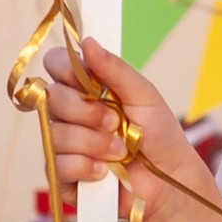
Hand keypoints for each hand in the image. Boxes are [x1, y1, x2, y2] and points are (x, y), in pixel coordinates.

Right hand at [39, 41, 215, 221]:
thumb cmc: (158, 134)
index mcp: (85, 88)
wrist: (169, 179)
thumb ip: (115, 69)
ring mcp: (63, 144)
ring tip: (121, 152)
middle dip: (87, 112)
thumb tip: (88, 42)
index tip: (91, 83)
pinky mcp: (63, 175)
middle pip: (51, 98)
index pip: (55, 64)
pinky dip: (86, 168)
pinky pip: (58, 165)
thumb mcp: (144, 95)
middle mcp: (69, 113)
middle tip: (116, 122)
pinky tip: (105, 172)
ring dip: (94, 144)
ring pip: (56, 134)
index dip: (66, 70)